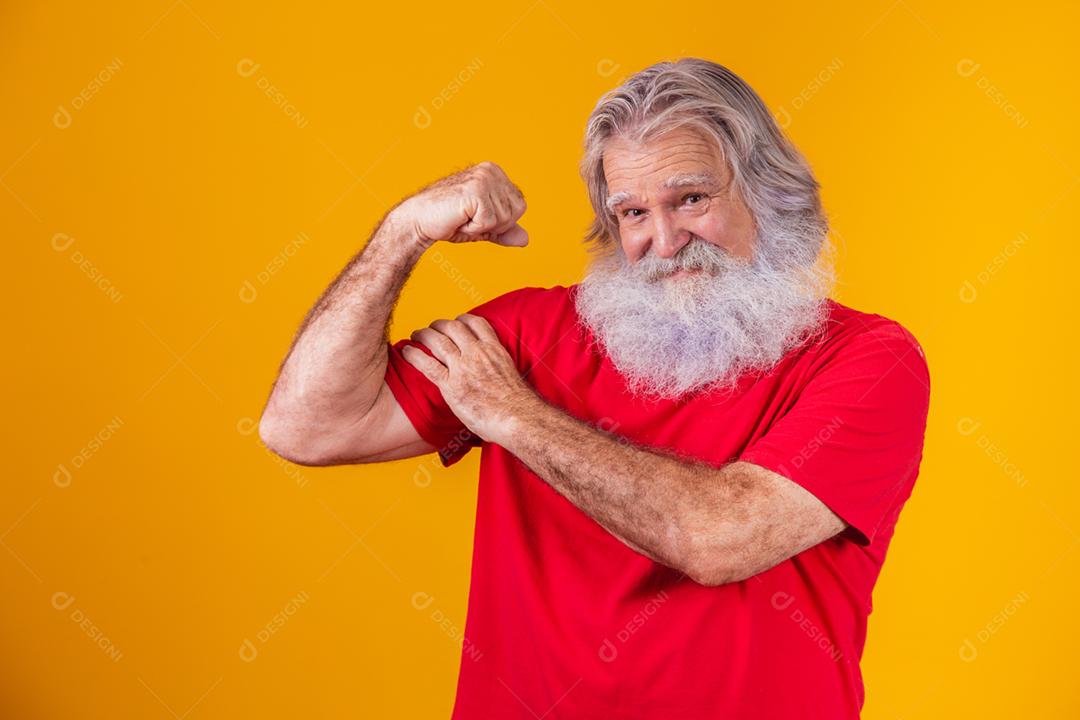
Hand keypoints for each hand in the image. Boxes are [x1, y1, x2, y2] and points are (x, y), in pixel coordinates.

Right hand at [391, 161, 527, 248]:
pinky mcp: (475, 190)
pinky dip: (474, 229)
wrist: (418, 220)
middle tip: (468, 218)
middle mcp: (491, 171)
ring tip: (462, 217)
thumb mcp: (483, 227)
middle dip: (494, 225)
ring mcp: (484, 178)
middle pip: (516, 212)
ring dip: (482, 227)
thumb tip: (525, 239)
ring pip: (504, 219)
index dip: (500, 221)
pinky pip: (490, 222)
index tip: (476, 216)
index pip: (520, 206)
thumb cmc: (447, 221)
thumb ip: (504, 231)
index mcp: (495, 173)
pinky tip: (458, 218)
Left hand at [402, 313, 536, 445]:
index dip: (462, 319)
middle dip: (439, 325)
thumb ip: (498, 369)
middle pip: (453, 327)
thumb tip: (495, 377)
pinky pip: (427, 364)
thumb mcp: (511, 375)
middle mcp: (477, 353)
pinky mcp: (451, 385)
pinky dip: (414, 355)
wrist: (516, 418)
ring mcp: (463, 368)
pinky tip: (406, 352)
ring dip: (424, 335)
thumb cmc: (518, 405)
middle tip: (432, 328)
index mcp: (494, 349)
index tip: (456, 322)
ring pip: (438, 341)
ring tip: (415, 335)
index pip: (476, 323)